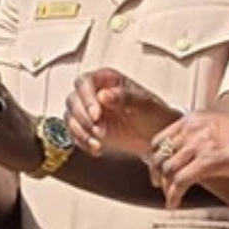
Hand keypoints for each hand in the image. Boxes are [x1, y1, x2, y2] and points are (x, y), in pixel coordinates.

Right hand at [66, 68, 181, 157]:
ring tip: (98, 143)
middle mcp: (93, 92)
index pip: (85, 82)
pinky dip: (82, 142)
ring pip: (70, 117)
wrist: (158, 136)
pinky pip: (74, 134)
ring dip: (81, 132)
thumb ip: (124, 97)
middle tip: (98, 131)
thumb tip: (103, 95)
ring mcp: (88, 111)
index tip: (96, 115)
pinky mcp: (87, 128)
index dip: (87, 98)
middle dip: (83, 118)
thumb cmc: (155, 114)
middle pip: (73, 100)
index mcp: (106, 79)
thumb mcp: (144, 104)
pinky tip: (97, 149)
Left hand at [151, 112, 228, 209]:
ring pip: (167, 168)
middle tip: (159, 186)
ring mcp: (201, 143)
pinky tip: (174, 204)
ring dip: (166, 187)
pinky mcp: (210, 161)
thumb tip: (189, 158)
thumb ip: (203, 139)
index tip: (156, 169)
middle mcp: (195, 127)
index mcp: (197, 117)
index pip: (162, 138)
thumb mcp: (224, 131)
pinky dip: (173, 195)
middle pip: (160, 153)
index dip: (155, 157)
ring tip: (171, 198)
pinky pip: (180, 181)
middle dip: (156, 172)